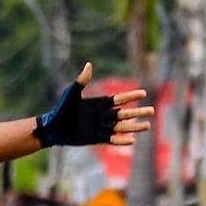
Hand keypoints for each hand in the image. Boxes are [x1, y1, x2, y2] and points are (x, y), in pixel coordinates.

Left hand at [33, 63, 153, 147]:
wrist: (53, 128)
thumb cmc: (61, 110)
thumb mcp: (71, 94)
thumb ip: (82, 81)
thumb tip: (89, 64)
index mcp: (99, 103)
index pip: (119, 99)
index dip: (131, 96)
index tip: (144, 93)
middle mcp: (102, 115)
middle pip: (125, 114)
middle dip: (138, 112)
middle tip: (152, 111)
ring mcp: (100, 127)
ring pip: (121, 127)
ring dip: (134, 127)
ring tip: (148, 126)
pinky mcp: (96, 138)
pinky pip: (111, 139)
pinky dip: (121, 140)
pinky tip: (132, 140)